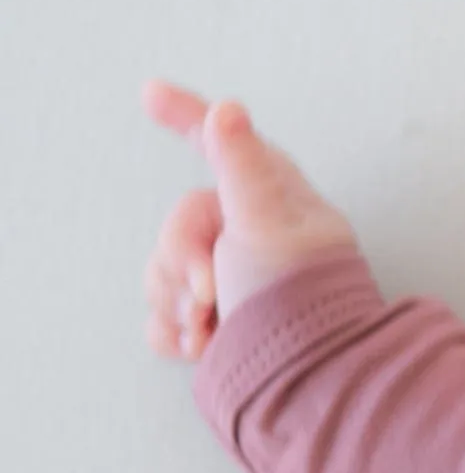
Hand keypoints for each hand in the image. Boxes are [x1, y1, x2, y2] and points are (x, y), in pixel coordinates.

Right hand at [139, 81, 363, 361]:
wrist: (307, 378)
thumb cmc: (298, 298)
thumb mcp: (266, 223)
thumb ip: (242, 165)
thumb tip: (228, 108)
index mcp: (271, 202)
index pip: (223, 145)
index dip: (186, 116)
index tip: (150, 93)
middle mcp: (250, 236)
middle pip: (178, 225)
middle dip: (180, 263)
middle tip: (209, 293)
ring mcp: (232, 280)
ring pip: (164, 273)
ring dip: (176, 304)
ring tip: (210, 326)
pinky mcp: (217, 323)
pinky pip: (164, 316)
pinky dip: (175, 334)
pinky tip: (200, 345)